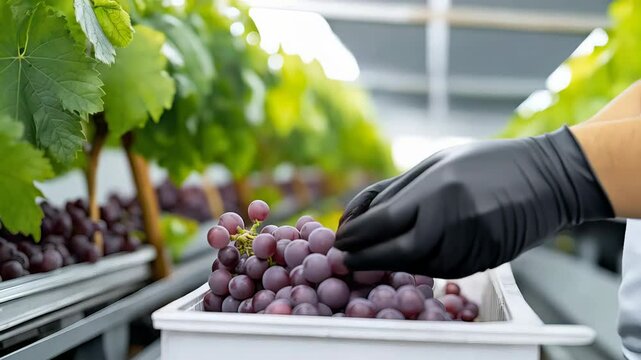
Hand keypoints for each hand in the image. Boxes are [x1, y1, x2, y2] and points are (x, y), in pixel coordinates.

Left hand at [335, 127, 612, 277]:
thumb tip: (355, 215)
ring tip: (367, 256)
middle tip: (344, 258)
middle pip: (396, 251)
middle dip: (364, 258)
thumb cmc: (484, 163)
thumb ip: (395, 189)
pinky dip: (415, 265)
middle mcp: (454, 219)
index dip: (357, 236)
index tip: (339, 240)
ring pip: (416, 265)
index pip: (383, 222)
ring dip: (387, 263)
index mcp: (439, 188)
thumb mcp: (436, 162)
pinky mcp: (484, 260)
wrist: (548, 179)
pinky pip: (439, 269)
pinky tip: (403, 257)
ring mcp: (472, 243)